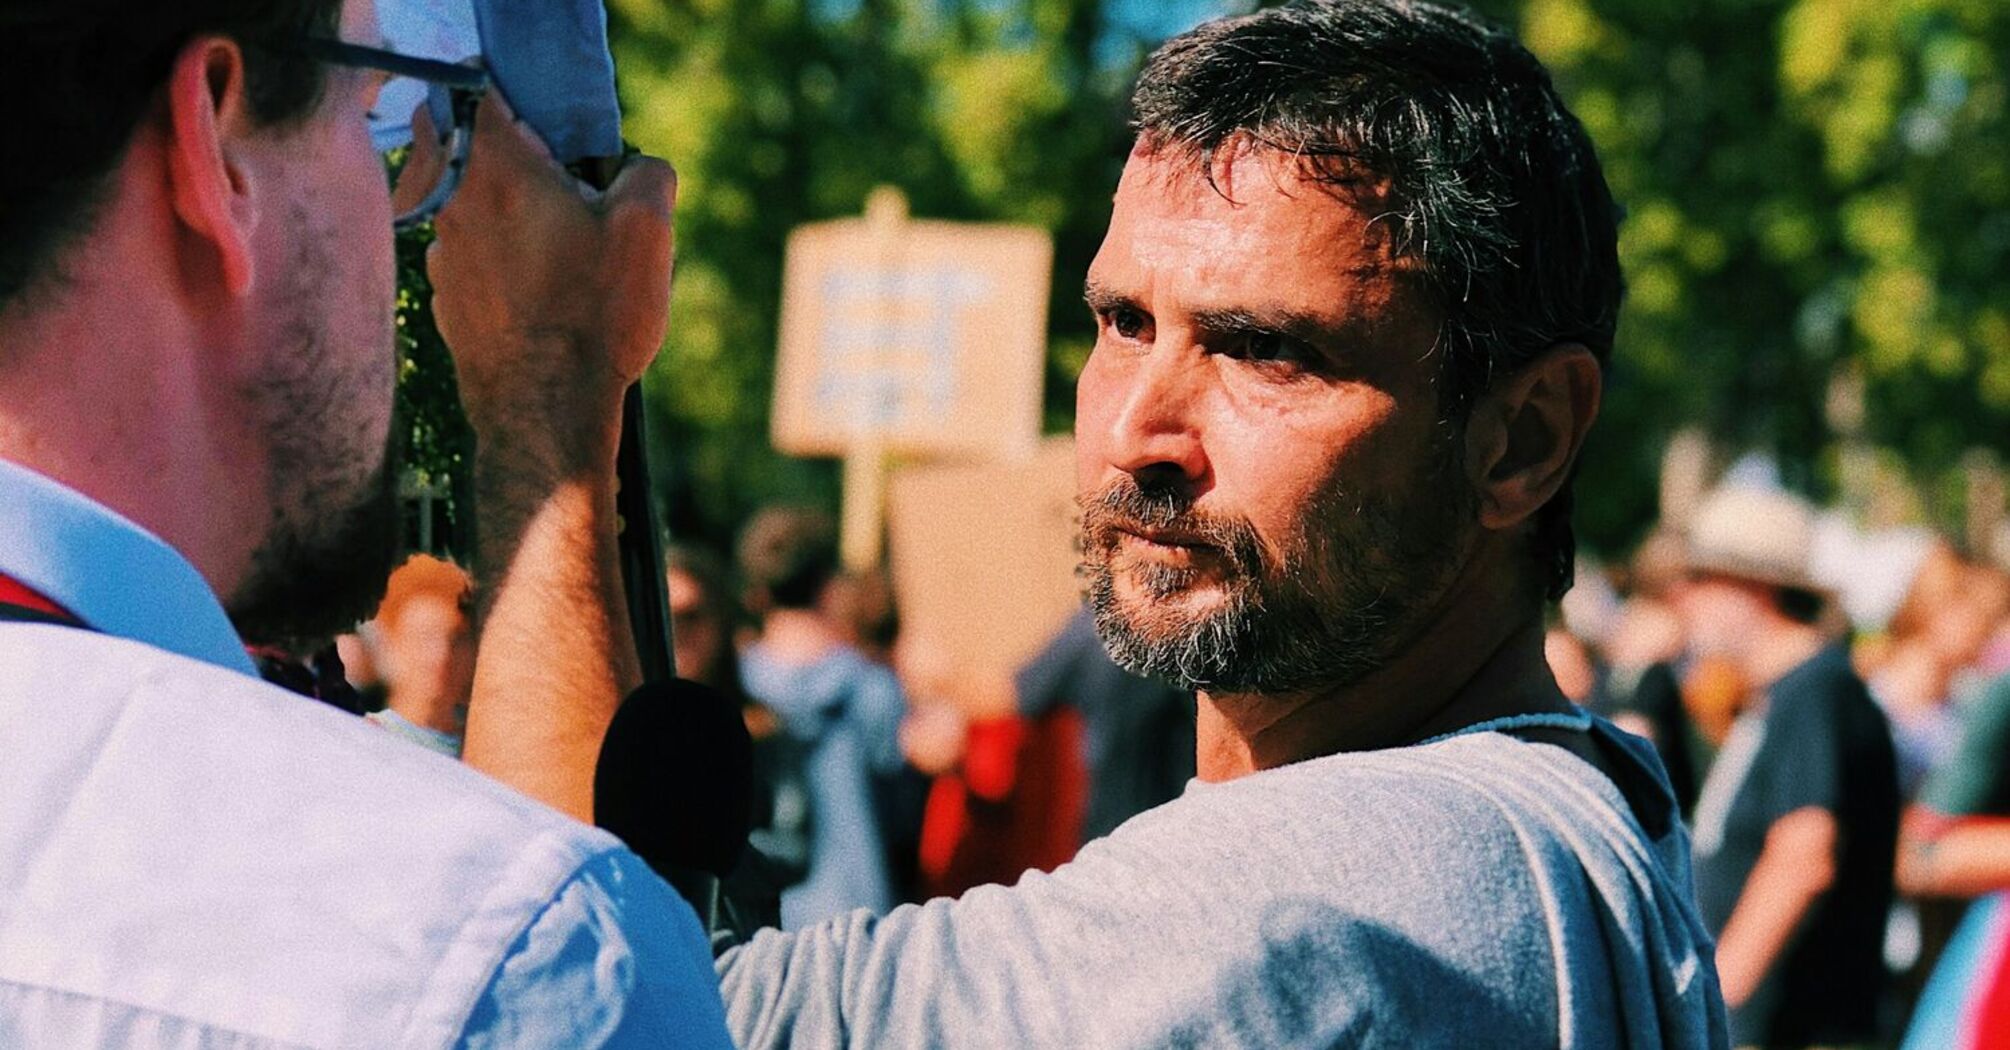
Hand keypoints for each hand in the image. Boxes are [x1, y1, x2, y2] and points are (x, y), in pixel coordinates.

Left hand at [426, 91, 676, 464]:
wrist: (546, 410)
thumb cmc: (594, 315)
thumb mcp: (647, 229)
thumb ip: (647, 171)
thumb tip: (636, 167)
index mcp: (495, 166)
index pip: (473, 90)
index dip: (513, 100)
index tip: (548, 132)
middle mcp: (450, 200)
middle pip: (457, 141)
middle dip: (501, 150)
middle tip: (555, 186)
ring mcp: (439, 251)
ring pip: (461, 199)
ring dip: (500, 207)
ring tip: (555, 250)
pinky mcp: (444, 294)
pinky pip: (466, 251)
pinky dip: (495, 256)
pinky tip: (538, 292)